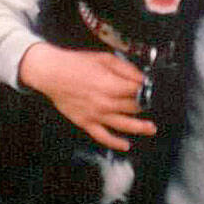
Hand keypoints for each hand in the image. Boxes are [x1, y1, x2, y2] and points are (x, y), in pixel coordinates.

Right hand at [19, 43, 156, 150]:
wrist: (51, 73)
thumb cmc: (77, 63)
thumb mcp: (104, 58)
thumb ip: (126, 69)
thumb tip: (142, 78)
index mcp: (111, 85)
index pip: (137, 91)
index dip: (147, 90)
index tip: (152, 88)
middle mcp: (105, 102)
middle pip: (133, 107)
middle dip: (145, 105)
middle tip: (152, 104)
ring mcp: (95, 115)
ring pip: (123, 125)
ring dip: (140, 127)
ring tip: (151, 129)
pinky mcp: (85, 122)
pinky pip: (103, 136)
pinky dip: (115, 142)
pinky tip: (125, 145)